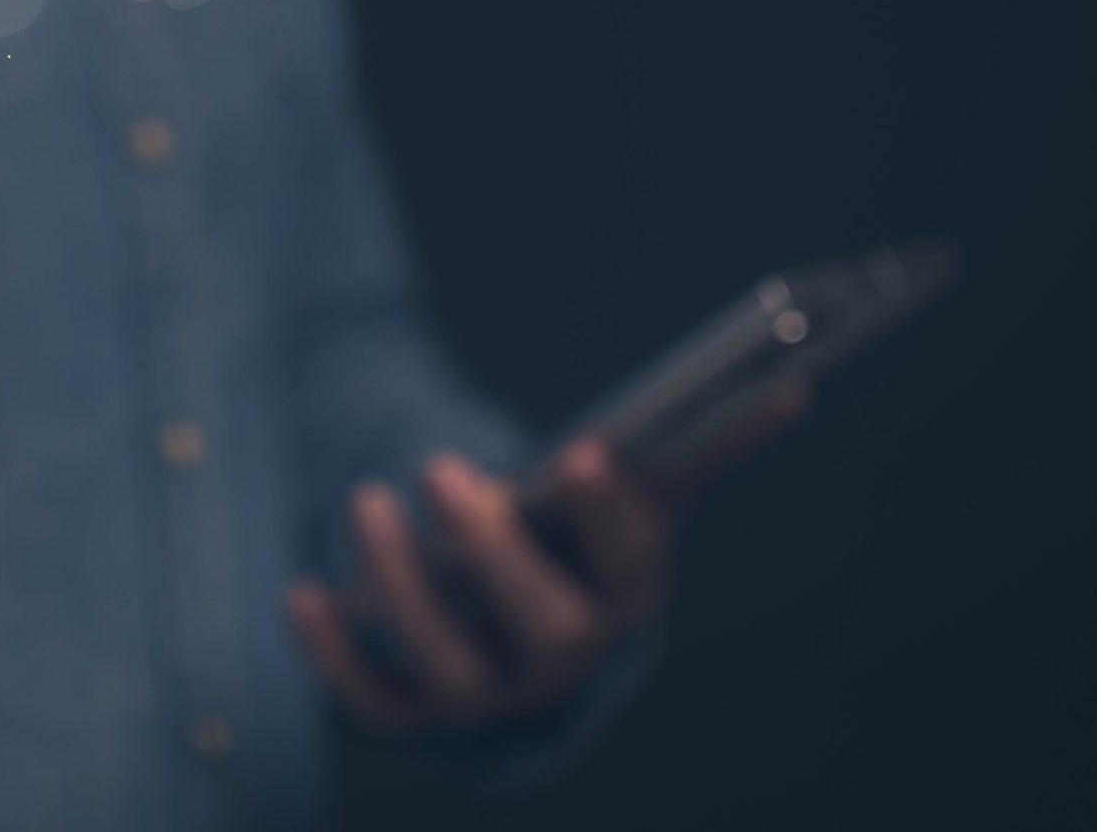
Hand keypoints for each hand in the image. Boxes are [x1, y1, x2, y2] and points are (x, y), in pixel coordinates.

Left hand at [287, 385, 805, 731]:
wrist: (516, 630)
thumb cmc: (578, 541)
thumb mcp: (633, 496)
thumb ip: (701, 446)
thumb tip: (792, 384)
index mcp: (623, 600)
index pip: (628, 570)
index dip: (607, 516)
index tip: (578, 449)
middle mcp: (560, 661)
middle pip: (541, 630)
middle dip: (492, 554)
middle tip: (443, 471)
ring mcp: (485, 694)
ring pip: (445, 667)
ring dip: (399, 586)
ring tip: (365, 498)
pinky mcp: (412, 711)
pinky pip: (371, 700)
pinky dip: (334, 655)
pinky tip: (305, 590)